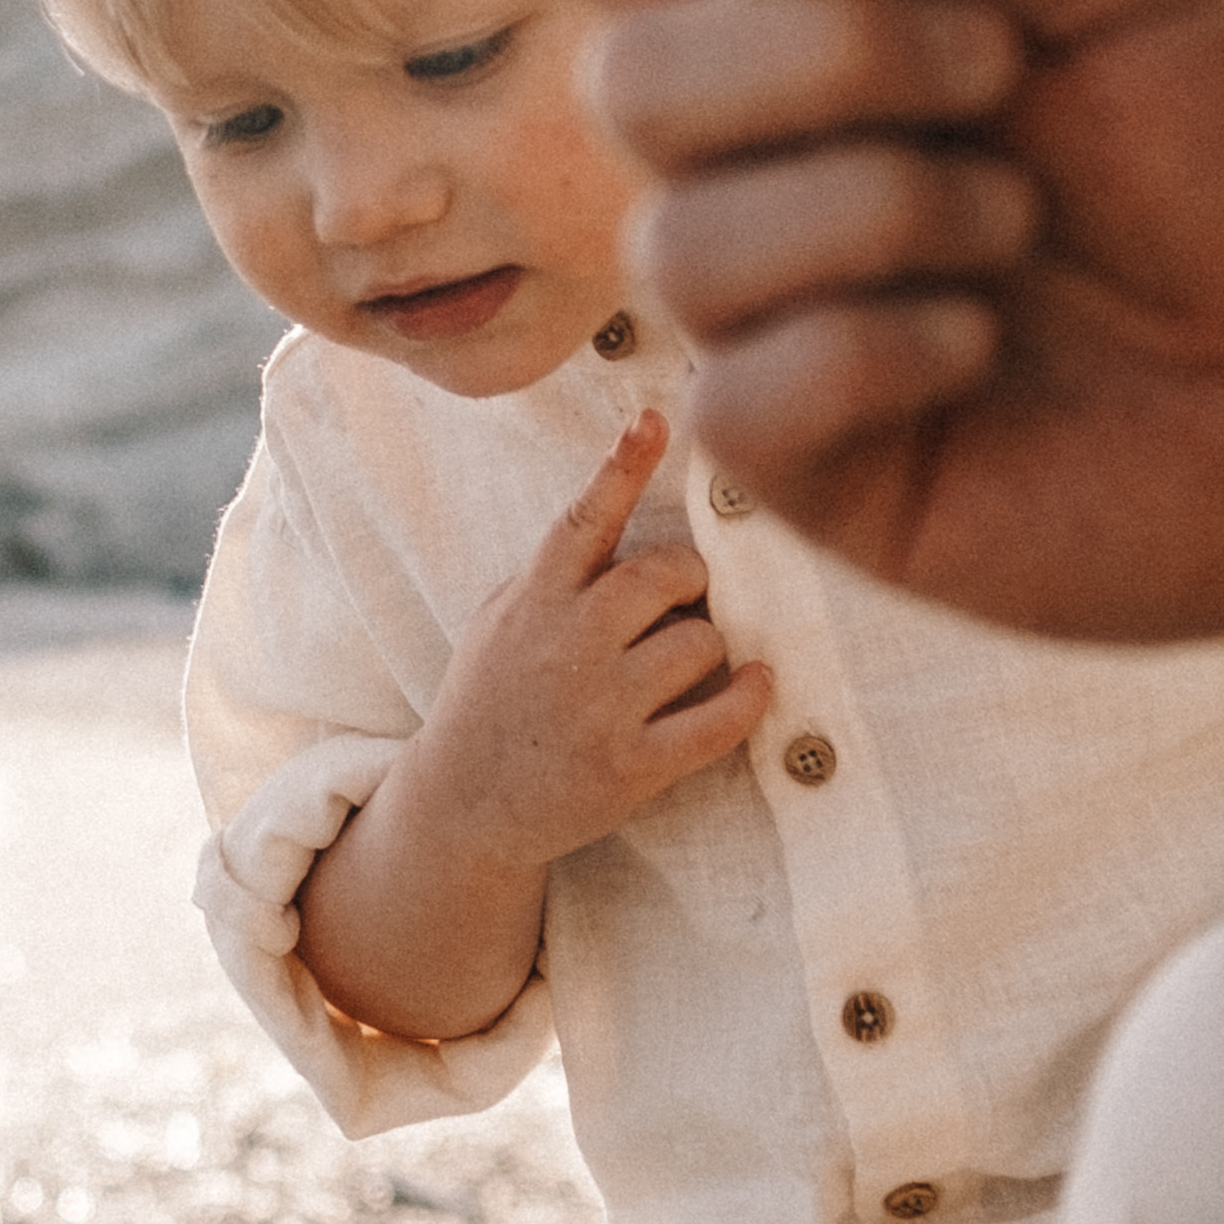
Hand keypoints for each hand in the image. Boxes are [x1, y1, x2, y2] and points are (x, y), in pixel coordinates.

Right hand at [296, 407, 771, 1040]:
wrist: (465, 804)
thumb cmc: (495, 697)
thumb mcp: (504, 619)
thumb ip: (558, 572)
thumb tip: (624, 511)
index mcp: (534, 600)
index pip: (581, 519)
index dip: (621, 466)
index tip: (654, 420)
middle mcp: (567, 645)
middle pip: (664, 575)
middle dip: (689, 578)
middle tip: (683, 596)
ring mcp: (600, 707)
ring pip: (700, 642)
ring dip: (708, 644)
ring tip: (685, 660)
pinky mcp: (630, 765)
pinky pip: (716, 721)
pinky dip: (749, 696)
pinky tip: (758, 681)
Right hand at [370, 0, 1223, 650]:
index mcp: (840, 37)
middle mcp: (782, 177)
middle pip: (632, 83)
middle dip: (823, 55)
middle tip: (999, 81)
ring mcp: (787, 331)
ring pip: (680, 242)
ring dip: (873, 203)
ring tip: (1013, 224)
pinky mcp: (819, 479)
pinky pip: (732, 397)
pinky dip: (866, 344)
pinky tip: (981, 349)